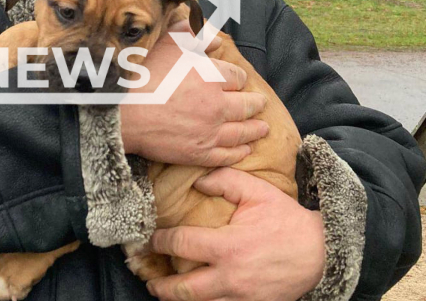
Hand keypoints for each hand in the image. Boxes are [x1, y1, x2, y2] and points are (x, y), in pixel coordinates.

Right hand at [121, 20, 268, 166]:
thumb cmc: (143, 76)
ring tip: (262, 128)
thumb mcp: (168, 44)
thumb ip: (193, 35)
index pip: (237, 77)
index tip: (237, 81)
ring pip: (242, 131)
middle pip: (247, 105)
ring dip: (255, 129)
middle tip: (261, 104)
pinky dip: (239, 152)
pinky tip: (244, 150)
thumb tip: (214, 38)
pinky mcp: (200, 153)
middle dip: (255, 103)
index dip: (238, 78)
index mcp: (212, 77)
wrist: (123, 114)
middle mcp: (218, 105)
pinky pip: (227, 154)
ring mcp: (211, 132)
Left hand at [147, 168, 325, 300]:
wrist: (321, 251)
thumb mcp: (257, 191)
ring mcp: (242, 298)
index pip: (181, 245)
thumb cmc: (286, 219)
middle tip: (149, 278)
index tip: (153, 239)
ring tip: (165, 294)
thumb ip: (224, 180)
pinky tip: (195, 300)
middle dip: (161, 286)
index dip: (161, 241)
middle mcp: (231, 277)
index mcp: (228, 246)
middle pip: (184, 290)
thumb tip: (197, 181)